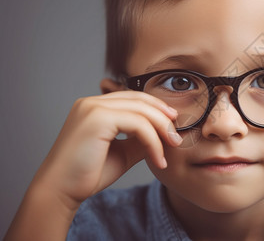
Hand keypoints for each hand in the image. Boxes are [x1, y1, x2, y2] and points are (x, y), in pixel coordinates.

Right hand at [33, 90, 180, 205]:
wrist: (62, 191)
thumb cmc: (88, 173)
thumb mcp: (123, 152)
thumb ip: (140, 138)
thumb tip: (165, 133)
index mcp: (94, 106)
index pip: (133, 98)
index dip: (156, 108)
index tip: (172, 123)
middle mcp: (92, 102)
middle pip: (140, 100)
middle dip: (163, 116)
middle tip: (177, 136)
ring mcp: (93, 107)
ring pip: (141, 110)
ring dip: (162, 130)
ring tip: (172, 147)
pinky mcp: (98, 118)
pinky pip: (138, 124)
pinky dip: (153, 141)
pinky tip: (158, 159)